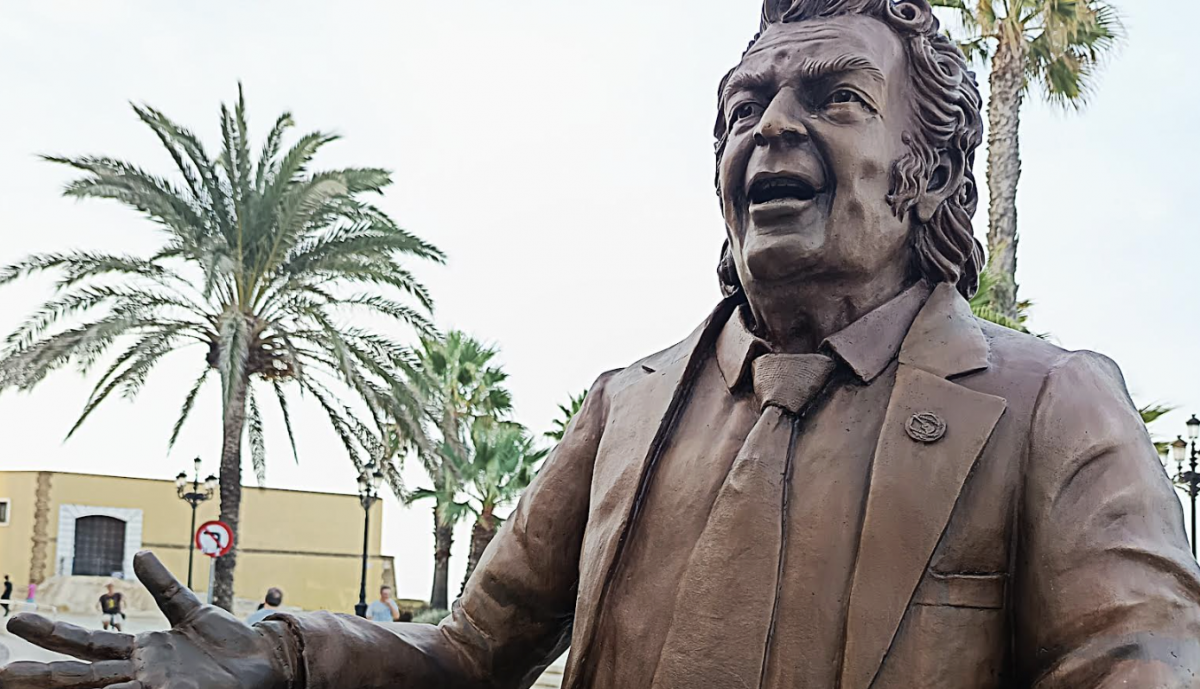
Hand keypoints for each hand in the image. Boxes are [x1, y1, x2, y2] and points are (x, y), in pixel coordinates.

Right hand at [1, 552, 291, 688]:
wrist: (267, 662)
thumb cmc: (231, 643)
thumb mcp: (192, 609)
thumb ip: (164, 585)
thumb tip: (137, 555)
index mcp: (140, 654)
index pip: (84, 646)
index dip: (50, 637)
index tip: (15, 623)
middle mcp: (140, 674)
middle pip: (79, 673)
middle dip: (38, 672)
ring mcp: (155, 686)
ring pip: (97, 684)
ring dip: (60, 681)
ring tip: (18, 678)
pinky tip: (112, 683)